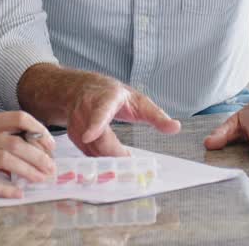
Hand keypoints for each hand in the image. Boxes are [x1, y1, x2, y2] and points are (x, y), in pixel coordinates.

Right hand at [0, 111, 56, 197]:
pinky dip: (6, 189)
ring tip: (41, 178)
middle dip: (39, 156)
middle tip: (51, 167)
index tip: (50, 143)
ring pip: (6, 161)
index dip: (38, 130)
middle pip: (16, 143)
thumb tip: (33, 143)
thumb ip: (0, 131)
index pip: (18, 118)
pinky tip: (18, 193)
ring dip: (28, 171)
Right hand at [65, 73, 181, 156]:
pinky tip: (108, 156)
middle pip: (97, 138)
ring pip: (91, 148)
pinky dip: (99, 157)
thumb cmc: (113, 94)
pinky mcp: (72, 133)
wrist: (82, 88)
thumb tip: (176, 127)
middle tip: (129, 161)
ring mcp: (76, 120)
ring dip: (107, 157)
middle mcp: (87, 107)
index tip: (89, 137)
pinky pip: (87, 152)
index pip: (100, 111)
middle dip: (113, 153)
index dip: (94, 124)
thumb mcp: (138, 100)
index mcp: (106, 97)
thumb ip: (157, 115)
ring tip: (122, 158)